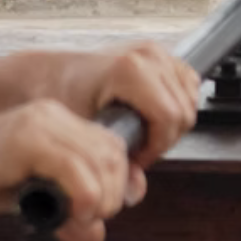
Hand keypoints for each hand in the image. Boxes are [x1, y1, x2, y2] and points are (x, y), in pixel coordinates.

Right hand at [0, 99, 144, 240]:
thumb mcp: (32, 197)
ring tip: (75, 218)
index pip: (114, 148)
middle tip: (86, 219)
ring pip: (102, 161)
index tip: (99, 210)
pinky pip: (76, 169)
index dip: (117, 183)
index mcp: (60, 120)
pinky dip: (83, 197)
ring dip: (99, 199)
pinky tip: (70, 212)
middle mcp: (54, 115)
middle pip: (115, 154)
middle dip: (110, 194)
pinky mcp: (23, 139)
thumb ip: (67, 209)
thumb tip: (96, 234)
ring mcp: (39, 123)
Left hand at [21, 43, 200, 167]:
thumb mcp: (84, 133)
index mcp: (130, 69)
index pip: (171, 117)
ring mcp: (157, 51)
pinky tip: (153, 115)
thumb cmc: (60, 96)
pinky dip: (177, 105)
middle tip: (137, 148)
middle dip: (163, 139)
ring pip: (190, 101)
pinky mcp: (163, 53)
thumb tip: (136, 188)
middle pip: (184, 112)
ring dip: (171, 124)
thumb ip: (114, 163)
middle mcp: (148, 55)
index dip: (157, 146)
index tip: (136, 156)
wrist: (50, 73)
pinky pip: (189, 86)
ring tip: (143, 132)